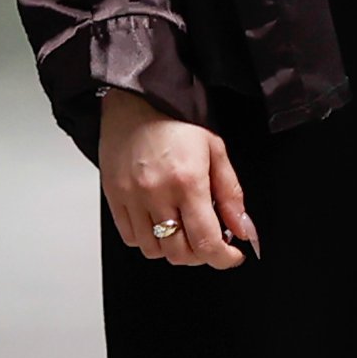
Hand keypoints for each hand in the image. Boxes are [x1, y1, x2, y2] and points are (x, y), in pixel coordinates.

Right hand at [99, 92, 259, 269]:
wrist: (136, 97)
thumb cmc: (176, 119)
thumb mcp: (216, 150)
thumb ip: (231, 195)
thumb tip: (242, 229)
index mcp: (187, 182)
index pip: (206, 243)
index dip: (224, 259)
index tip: (231, 256)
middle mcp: (156, 193)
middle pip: (179, 253)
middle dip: (201, 254)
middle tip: (209, 236)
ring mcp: (131, 198)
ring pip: (154, 250)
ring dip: (174, 248)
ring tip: (184, 228)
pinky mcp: (113, 197)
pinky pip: (130, 238)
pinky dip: (148, 239)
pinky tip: (160, 222)